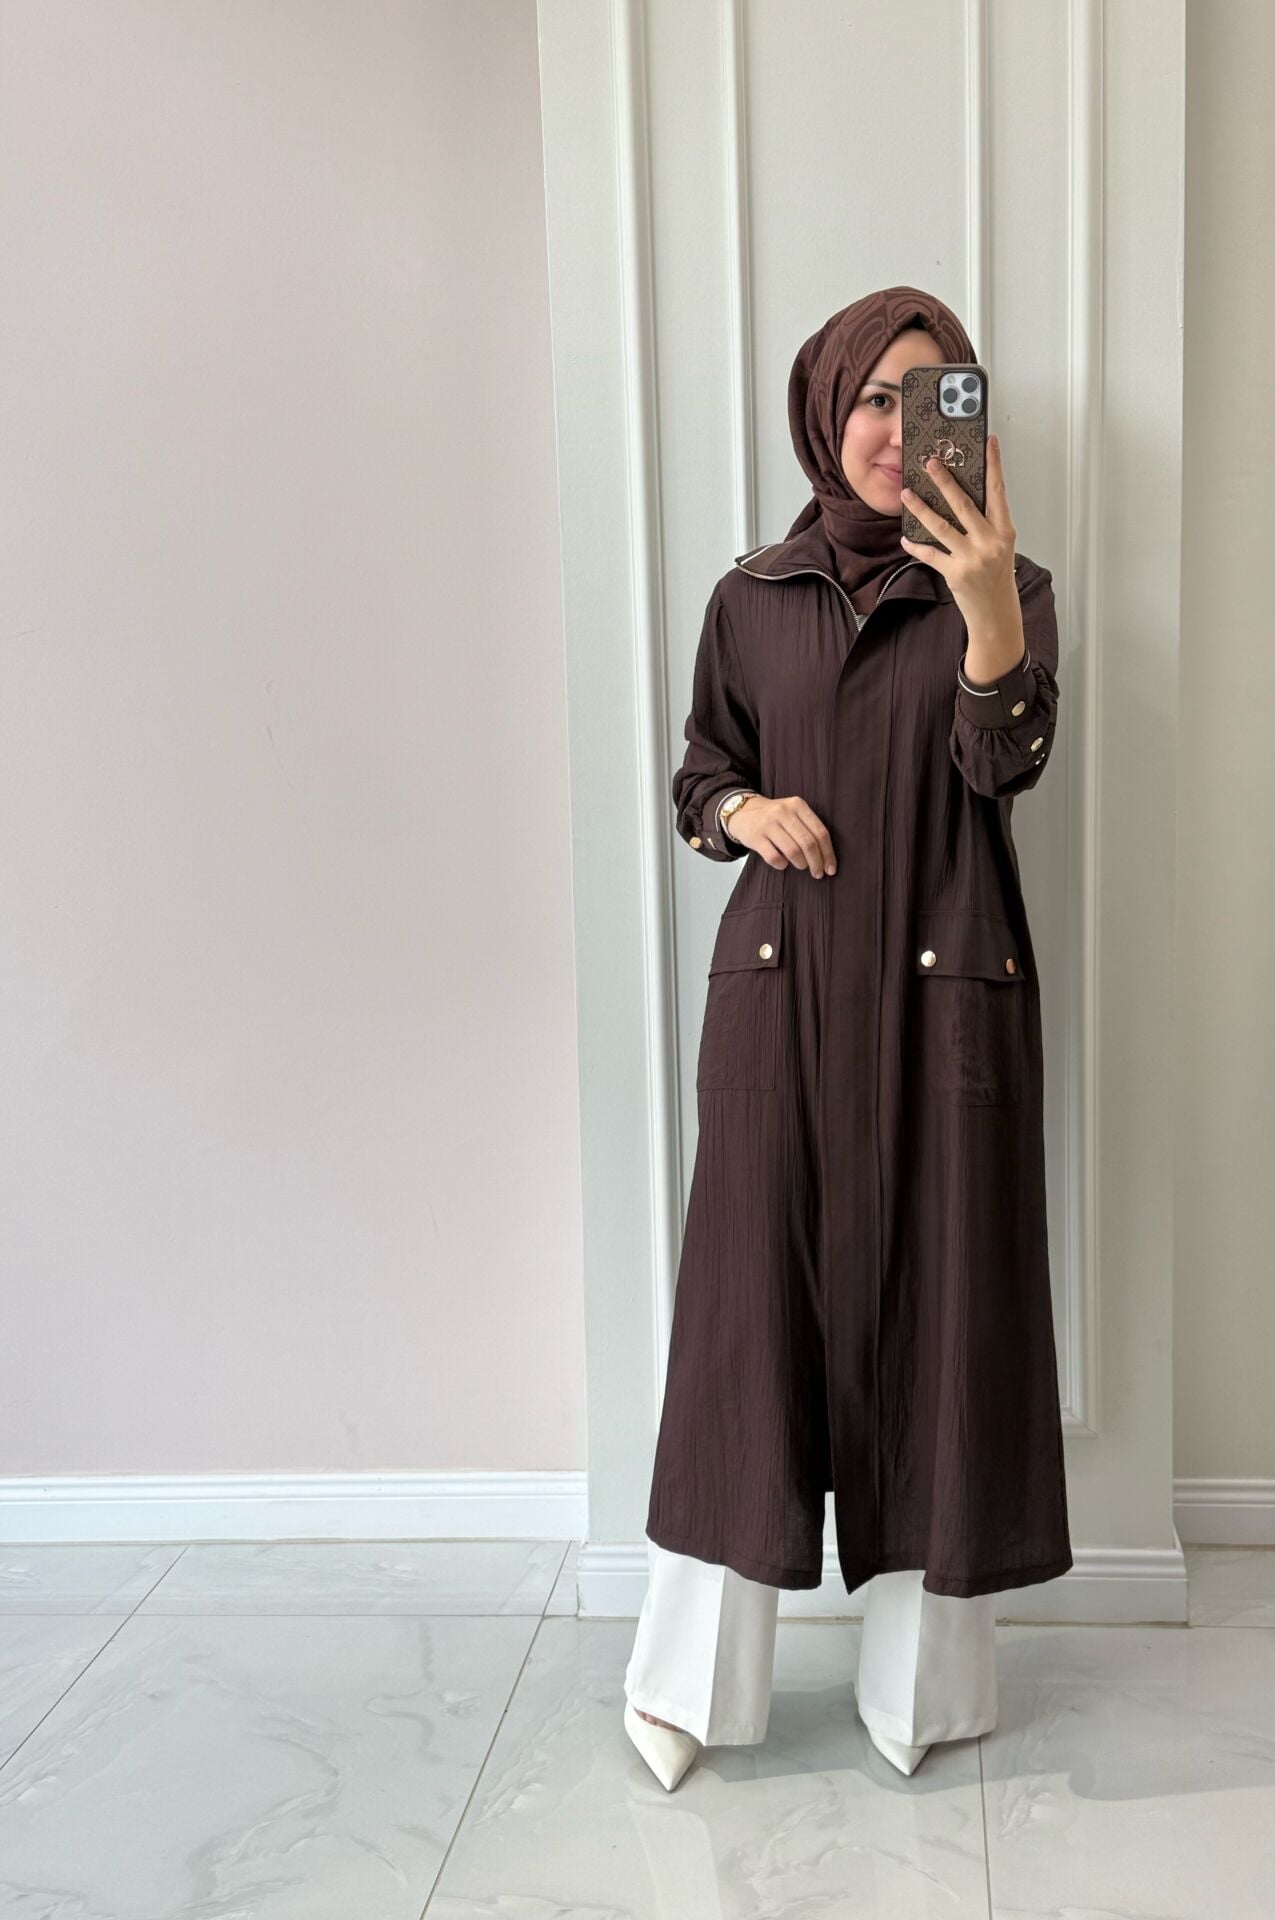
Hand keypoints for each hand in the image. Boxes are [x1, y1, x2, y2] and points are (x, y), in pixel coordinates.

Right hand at [726, 794, 835, 876]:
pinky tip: (783, 863)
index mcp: (797, 805)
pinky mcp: (755, 837)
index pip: (820, 832)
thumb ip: (809, 828)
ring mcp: (768, 824)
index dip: (828, 853)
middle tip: (818, 873)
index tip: (831, 868)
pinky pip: (774, 858)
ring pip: (793, 851)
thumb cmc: (775, 818)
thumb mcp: (793, 813)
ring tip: (801, 866)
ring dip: (801, 864)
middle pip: (808, 843)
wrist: (743, 813)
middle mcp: (783, 811)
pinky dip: (782, 865)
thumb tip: (827, 859)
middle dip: (817, 862)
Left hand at [898, 432, 1016, 628]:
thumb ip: (986, 524)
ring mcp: (972, 558)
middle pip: (963, 503)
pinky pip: (930, 554)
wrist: (996, 613)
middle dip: (944, 480)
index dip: (994, 465)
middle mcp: (989, 542)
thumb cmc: (997, 578)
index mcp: (1004, 531)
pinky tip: (905, 538)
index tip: (989, 442)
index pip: (998, 491)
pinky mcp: (955, 573)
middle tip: (930, 462)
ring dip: (921, 508)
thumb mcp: (1000, 547)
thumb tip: (961, 498)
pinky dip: (916, 546)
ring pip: (941, 526)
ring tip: (907, 493)